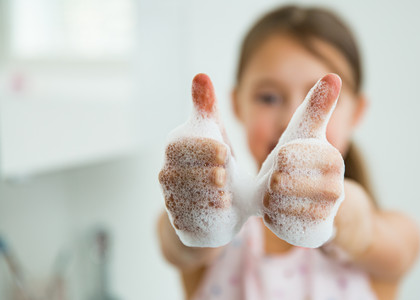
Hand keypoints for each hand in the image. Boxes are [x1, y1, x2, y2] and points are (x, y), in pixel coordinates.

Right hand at [158, 74, 237, 246]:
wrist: (221, 203)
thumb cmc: (217, 161)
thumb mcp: (215, 134)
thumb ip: (207, 108)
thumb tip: (201, 75)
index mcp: (175, 150)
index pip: (178, 147)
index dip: (200, 149)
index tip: (224, 152)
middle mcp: (167, 174)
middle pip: (178, 174)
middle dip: (204, 174)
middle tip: (225, 175)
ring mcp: (171, 200)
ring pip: (182, 199)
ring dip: (205, 196)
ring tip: (226, 194)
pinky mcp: (181, 224)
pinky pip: (187, 221)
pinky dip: (204, 216)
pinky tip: (221, 210)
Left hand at [259, 74, 344, 247]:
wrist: (315, 202)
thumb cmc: (304, 162)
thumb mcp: (307, 133)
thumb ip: (317, 106)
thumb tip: (334, 75)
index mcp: (331, 158)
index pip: (286, 156)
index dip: (276, 160)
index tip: (281, 162)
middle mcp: (335, 187)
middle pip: (280, 183)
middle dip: (270, 182)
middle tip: (275, 181)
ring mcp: (326, 214)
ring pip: (277, 205)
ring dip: (269, 200)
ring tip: (275, 196)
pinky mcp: (315, 233)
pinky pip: (280, 226)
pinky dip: (273, 217)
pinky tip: (278, 211)